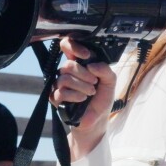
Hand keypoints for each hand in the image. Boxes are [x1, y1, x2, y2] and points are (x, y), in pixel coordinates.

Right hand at [51, 37, 115, 156]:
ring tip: (90, 93)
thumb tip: (91, 65)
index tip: (86, 55)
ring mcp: (59, 85)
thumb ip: (105, 69)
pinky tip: (82, 100)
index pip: (67, 46)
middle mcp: (66, 72)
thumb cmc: (101, 98)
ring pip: (65, 78)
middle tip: (94, 83)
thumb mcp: (110, 81)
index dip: (73, 47)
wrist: (98, 119)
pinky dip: (75, 96)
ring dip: (82, 86)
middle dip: (85, 74)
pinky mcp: (55, 98)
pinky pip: (61, 92)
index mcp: (78, 64)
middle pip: (68, 65)